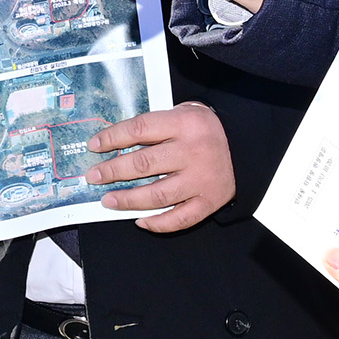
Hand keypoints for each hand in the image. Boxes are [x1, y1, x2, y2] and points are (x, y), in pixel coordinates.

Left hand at [88, 100, 234, 232]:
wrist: (244, 147)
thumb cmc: (203, 131)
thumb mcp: (182, 115)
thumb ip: (155, 127)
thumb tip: (114, 145)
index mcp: (185, 123)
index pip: (140, 129)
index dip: (113, 138)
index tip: (94, 145)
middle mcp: (194, 151)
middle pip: (144, 164)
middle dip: (113, 171)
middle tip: (94, 177)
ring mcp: (202, 179)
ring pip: (157, 194)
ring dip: (128, 199)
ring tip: (108, 200)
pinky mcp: (209, 201)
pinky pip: (180, 218)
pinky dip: (157, 223)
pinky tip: (139, 220)